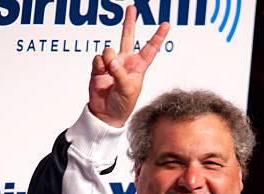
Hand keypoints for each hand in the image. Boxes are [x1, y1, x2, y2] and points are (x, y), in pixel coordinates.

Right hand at [88, 5, 169, 126]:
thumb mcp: (128, 90)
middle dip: (129, 22)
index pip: (150, 49)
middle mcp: (125, 62)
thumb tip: (110, 59)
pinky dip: (99, 66)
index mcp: (138, 67)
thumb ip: (120, 73)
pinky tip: (101, 73)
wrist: (106, 114)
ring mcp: (111, 63)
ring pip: (109, 49)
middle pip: (128, 37)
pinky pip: (98, 58)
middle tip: (132, 8)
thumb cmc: (123, 105)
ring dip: (109, 59)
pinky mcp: (98, 67)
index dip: (157, 36)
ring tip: (109, 72)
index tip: (166, 24)